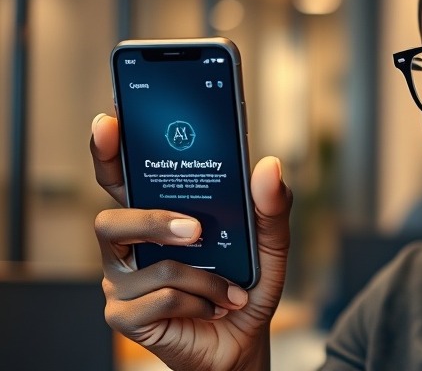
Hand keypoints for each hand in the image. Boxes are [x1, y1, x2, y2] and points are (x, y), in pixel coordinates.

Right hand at [91, 114, 291, 370]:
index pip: (120, 178)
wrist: (243, 342)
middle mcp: (130, 246)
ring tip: (230, 287)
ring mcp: (122, 282)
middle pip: (111, 220)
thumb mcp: (270, 244)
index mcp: (156, 215)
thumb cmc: (244, 287)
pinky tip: (216, 307)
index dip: (107, 150)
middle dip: (153, 220)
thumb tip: (268, 166)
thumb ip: (271, 206)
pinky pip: (157, 298)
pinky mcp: (125, 315)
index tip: (109, 122)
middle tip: (196, 229)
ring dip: (200, 276)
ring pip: (147, 264)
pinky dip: (199, 300)